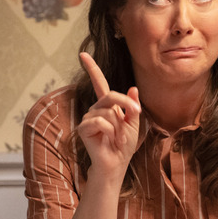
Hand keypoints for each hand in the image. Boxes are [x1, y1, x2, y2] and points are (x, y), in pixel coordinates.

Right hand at [77, 52, 140, 181]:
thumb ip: (132, 107)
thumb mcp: (133, 124)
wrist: (116, 164)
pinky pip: (101, 122)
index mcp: (107, 106)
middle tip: (135, 113)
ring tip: (117, 138)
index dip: (91, 69)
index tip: (82, 54)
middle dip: (126, 105)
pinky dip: (111, 132)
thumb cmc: (124, 145)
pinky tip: (109, 141)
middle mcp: (95, 109)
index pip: (98, 83)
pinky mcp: (83, 128)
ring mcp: (88, 118)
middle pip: (110, 95)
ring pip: (109, 112)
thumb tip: (133, 88)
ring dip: (119, 127)